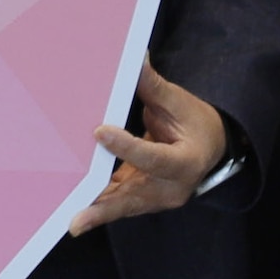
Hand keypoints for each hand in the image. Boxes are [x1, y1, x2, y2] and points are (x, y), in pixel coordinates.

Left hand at [69, 68, 229, 234]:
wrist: (209, 146)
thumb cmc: (195, 121)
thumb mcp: (178, 101)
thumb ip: (152, 86)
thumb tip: (134, 57)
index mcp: (187, 161)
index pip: (154, 158)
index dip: (127, 147)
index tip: (99, 132)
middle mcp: (173, 188)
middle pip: (134, 198)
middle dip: (104, 209)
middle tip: (77, 220)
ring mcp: (157, 199)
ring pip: (122, 206)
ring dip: (95, 212)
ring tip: (70, 221)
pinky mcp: (142, 200)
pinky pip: (118, 203)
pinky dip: (97, 204)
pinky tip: (73, 206)